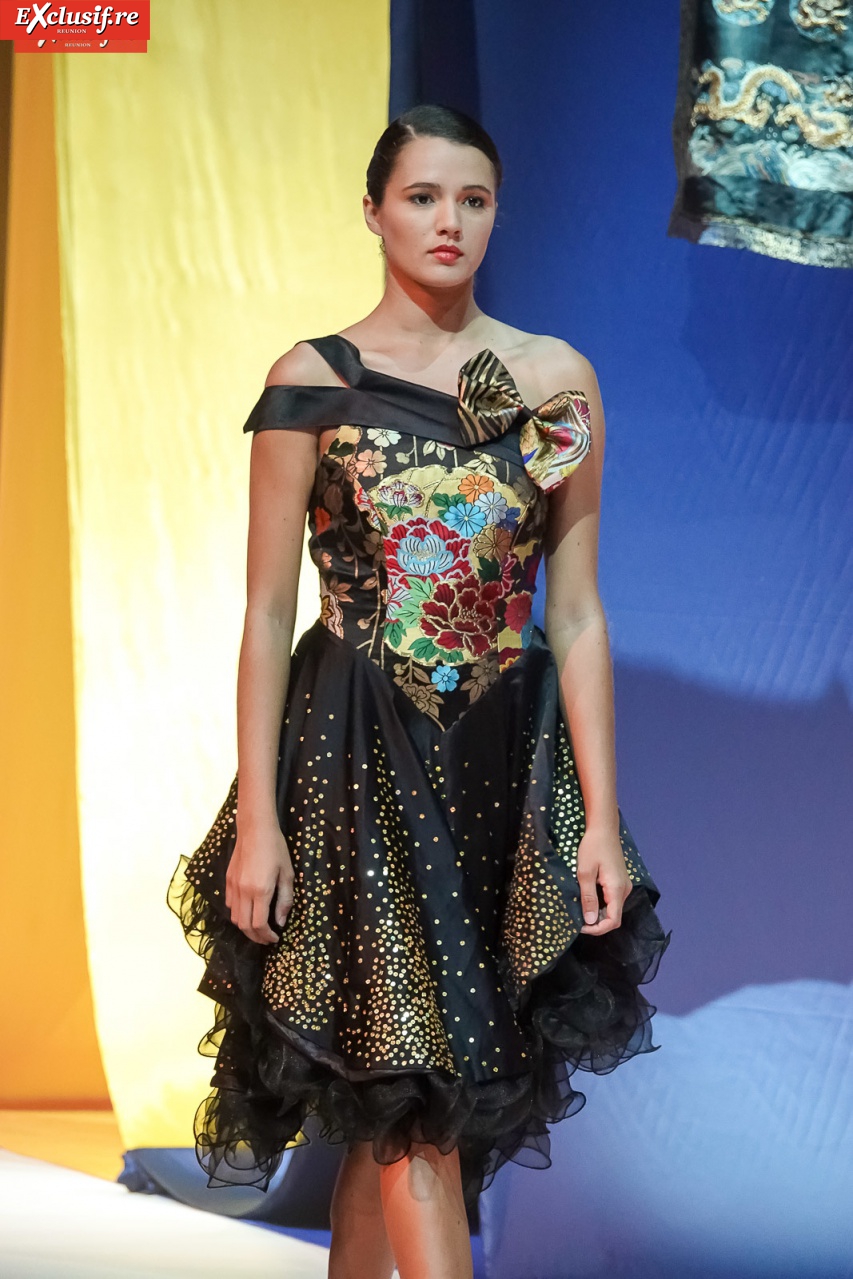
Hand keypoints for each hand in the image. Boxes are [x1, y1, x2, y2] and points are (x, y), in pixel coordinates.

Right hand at [225, 820, 293, 944]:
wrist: (255, 829)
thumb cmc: (276, 849)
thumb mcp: (287, 874)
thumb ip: (285, 899)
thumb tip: (281, 922)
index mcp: (261, 891)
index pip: (259, 924)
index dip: (267, 936)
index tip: (276, 938)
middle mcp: (244, 891)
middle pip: (244, 926)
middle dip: (256, 937)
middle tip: (267, 939)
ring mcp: (233, 886)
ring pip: (235, 918)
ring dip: (246, 928)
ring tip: (258, 929)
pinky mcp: (228, 881)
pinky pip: (230, 905)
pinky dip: (237, 914)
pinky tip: (248, 911)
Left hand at [576, 826, 632, 935]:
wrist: (604, 829)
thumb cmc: (593, 847)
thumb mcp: (585, 873)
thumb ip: (588, 898)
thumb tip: (590, 921)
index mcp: (617, 889)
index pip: (613, 921)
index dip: (598, 929)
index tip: (581, 926)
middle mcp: (625, 890)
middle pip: (614, 917)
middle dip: (596, 922)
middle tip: (577, 919)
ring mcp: (624, 886)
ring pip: (613, 909)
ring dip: (598, 913)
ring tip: (581, 909)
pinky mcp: (620, 882)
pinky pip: (612, 900)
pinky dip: (601, 905)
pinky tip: (588, 899)